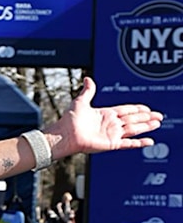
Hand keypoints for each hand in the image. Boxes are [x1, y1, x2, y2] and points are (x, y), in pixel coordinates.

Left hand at [44, 77, 161, 157]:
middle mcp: (110, 124)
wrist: (64, 134)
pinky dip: (139, 143)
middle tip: (158, 115)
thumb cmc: (69, 120)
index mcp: (105, 114)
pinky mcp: (111, 143)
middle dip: (146, 117)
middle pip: (133, 119)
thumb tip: (88, 79)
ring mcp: (112, 134)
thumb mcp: (80, 101)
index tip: (146, 108)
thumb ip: (88, 90)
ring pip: (134, 129)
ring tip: (157, 123)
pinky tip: (149, 141)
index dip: (137, 109)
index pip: (126, 110)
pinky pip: (128, 143)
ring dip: (146, 127)